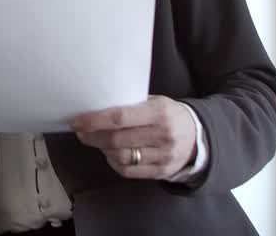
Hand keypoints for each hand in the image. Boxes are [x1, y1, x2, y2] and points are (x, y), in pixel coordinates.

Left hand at [70, 96, 197, 179]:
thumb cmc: (169, 115)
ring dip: (101, 149)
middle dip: (93, 136)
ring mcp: (162, 156)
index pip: (120, 117)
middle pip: (117, 140)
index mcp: (159, 113)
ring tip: (94, 141)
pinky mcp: (161, 172)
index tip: (77, 120)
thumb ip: (131, 104)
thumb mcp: (155, 102)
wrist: (199, 137)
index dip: (94, 120)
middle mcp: (162, 135)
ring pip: (121, 157)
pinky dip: (113, 163)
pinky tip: (109, 154)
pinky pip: (128, 171)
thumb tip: (96, 106)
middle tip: (80, 131)